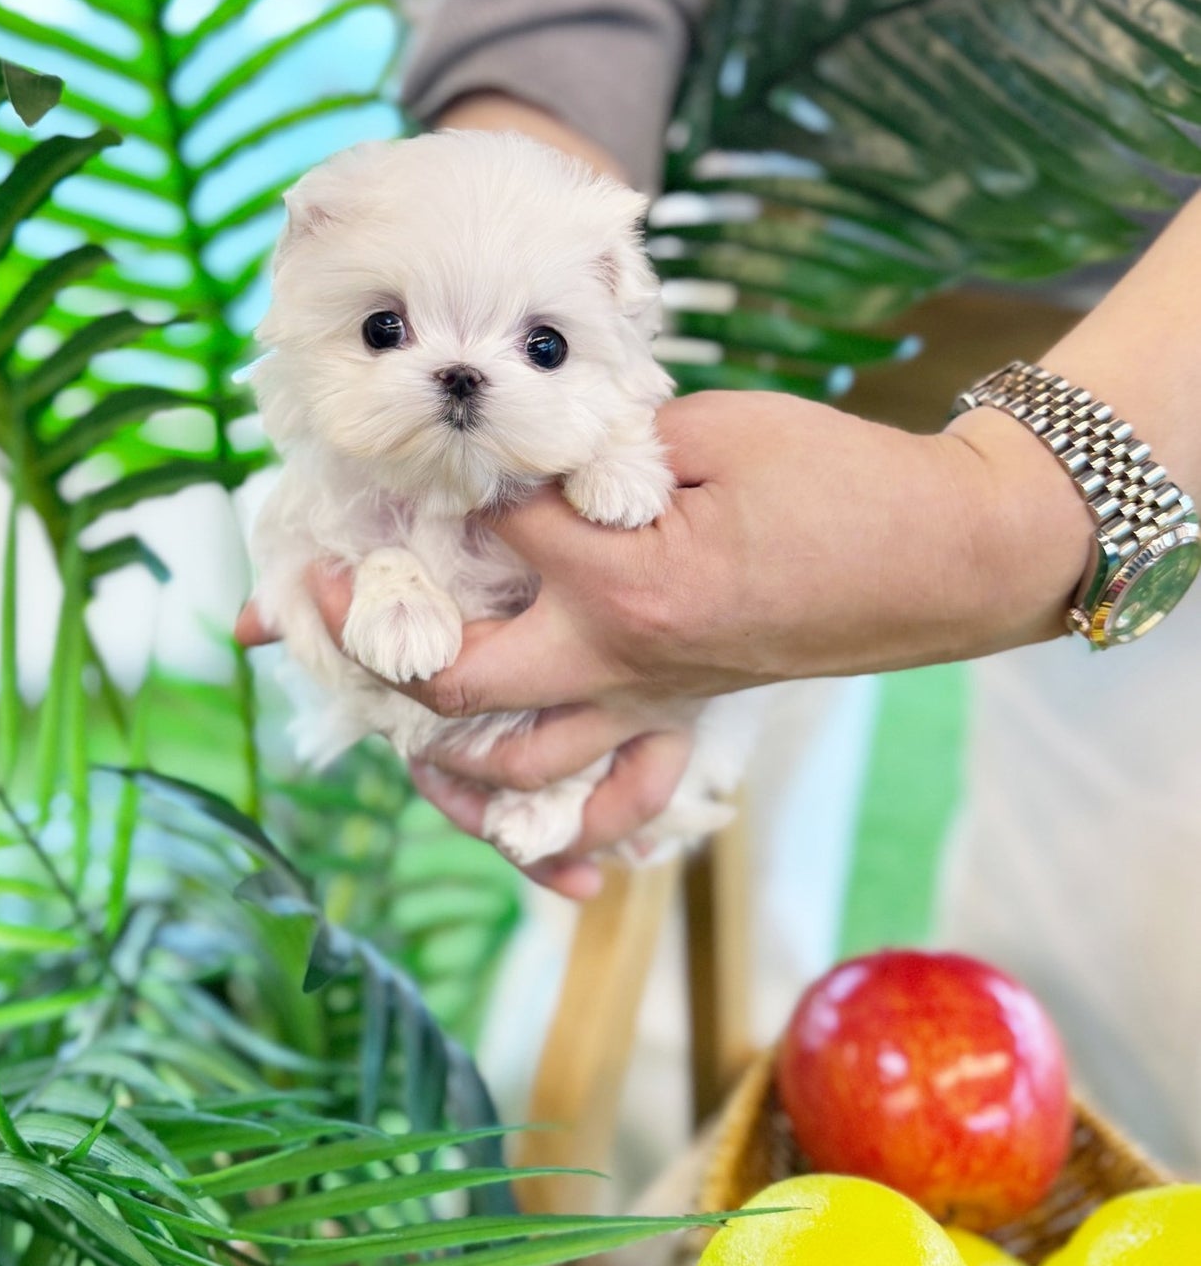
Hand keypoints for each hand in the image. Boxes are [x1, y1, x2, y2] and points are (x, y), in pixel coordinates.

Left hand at [236, 389, 1091, 892]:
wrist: (944, 557)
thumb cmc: (840, 478)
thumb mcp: (716, 433)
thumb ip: (604, 450)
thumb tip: (521, 458)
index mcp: (621, 577)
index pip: (479, 538)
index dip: (420, 499)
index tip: (370, 478)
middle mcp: (620, 660)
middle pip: (454, 682)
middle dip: (371, 646)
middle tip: (320, 603)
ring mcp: (653, 703)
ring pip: (514, 770)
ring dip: (436, 753)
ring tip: (386, 707)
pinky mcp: (686, 720)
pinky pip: (612, 803)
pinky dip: (557, 833)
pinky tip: (518, 832)